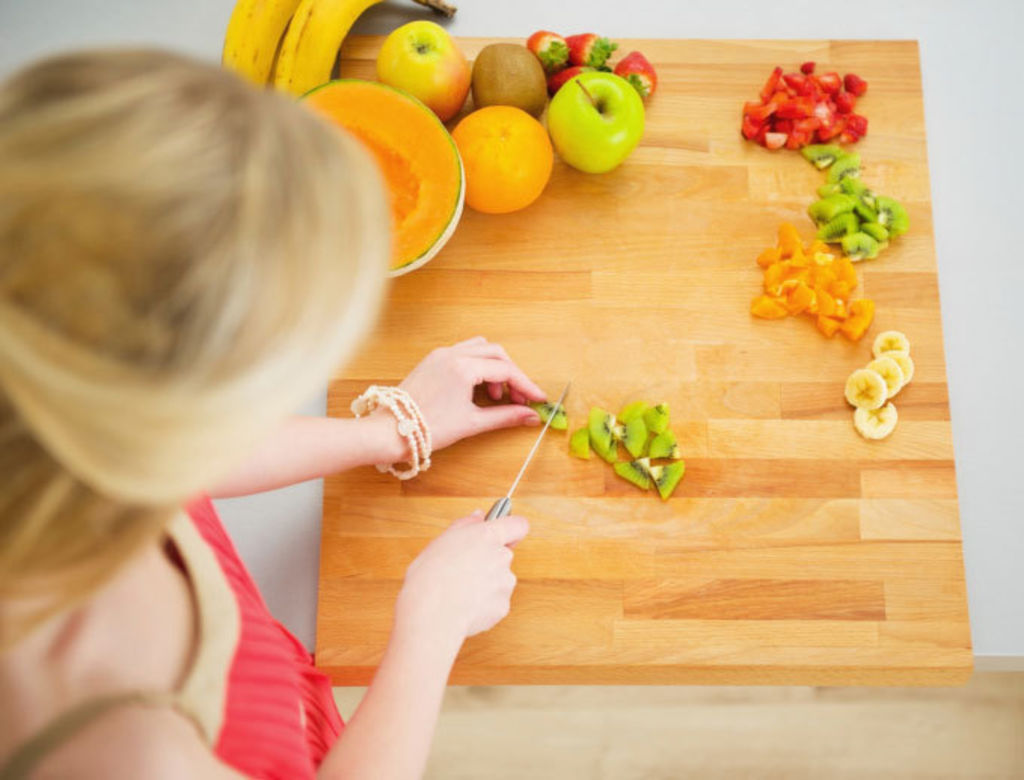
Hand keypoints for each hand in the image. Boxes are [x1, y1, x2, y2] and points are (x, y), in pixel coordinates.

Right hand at [395, 511, 528, 646]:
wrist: (431, 612)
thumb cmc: (430, 576)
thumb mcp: (441, 541)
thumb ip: (465, 525)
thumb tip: (478, 517)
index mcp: (487, 536)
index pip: (518, 525)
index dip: (511, 529)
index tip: (503, 533)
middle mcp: (502, 557)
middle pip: (503, 555)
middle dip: (488, 561)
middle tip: (464, 569)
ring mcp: (505, 583)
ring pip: (500, 580)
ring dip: (486, 584)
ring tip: (460, 590)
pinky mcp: (502, 606)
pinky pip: (495, 602)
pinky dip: (483, 604)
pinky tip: (464, 605)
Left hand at [399, 337, 546, 451]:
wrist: (389, 431)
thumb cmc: (426, 428)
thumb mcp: (471, 423)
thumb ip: (505, 416)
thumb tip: (530, 417)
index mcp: (462, 367)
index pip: (506, 370)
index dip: (526, 385)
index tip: (538, 400)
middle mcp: (451, 354)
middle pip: (496, 353)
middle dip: (511, 374)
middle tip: (518, 399)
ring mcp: (440, 355)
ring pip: (479, 348)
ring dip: (494, 367)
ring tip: (495, 395)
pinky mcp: (432, 360)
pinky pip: (463, 353)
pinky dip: (477, 366)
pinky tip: (477, 389)